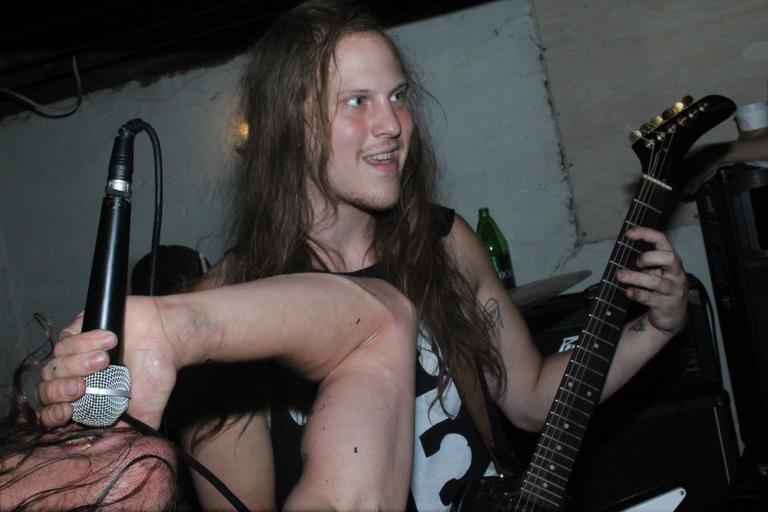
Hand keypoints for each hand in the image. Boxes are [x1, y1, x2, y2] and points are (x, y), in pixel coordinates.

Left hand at [36, 296, 179, 428]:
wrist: (168, 338)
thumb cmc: (156, 372)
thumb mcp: (146, 411)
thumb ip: (129, 432)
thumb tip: (111, 451)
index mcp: (87, 401)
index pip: (53, 412)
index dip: (52, 414)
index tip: (67, 411)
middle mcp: (76, 378)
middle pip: (46, 389)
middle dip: (61, 389)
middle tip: (83, 385)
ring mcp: (74, 355)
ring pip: (54, 364)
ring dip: (78, 362)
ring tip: (106, 358)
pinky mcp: (77, 331)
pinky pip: (65, 339)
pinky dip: (84, 341)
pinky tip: (110, 339)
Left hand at [616, 227, 687, 334]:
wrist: (672, 316)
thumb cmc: (661, 289)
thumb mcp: (657, 272)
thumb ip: (646, 262)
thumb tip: (623, 252)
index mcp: (672, 261)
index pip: (663, 241)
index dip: (647, 234)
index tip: (629, 233)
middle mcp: (676, 274)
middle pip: (669, 258)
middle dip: (649, 257)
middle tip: (636, 263)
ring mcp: (672, 290)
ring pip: (656, 281)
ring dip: (635, 277)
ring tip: (621, 276)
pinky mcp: (665, 305)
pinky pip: (650, 298)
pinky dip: (637, 294)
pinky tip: (628, 291)